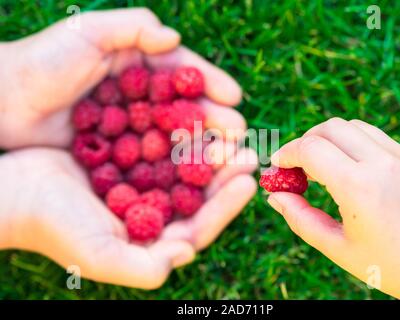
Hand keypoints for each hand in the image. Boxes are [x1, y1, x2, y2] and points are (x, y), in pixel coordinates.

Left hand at [0, 8, 242, 147]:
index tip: (233, 97)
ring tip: (223, 156)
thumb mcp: (87, 33)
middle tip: (237, 134)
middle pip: (184, 108)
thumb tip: (173, 39)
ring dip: (199, 146)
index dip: (209, 83)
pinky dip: (171, 166)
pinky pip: (151, 159)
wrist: (1, 103)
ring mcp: (130, 127)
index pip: (182, 73)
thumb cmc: (41, 62)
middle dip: (213, 120)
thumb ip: (132, 28)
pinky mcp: (117, 154)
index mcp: (138, 64)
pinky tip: (190, 176)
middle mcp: (140, 97)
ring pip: (172, 135)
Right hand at [0, 148, 255, 288]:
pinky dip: (180, 131)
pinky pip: (163, 143)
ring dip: (208, 150)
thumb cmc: (53, 224)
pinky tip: (195, 116)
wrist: (15, 191)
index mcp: (152, 238)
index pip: (199, 226)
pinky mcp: (132, 157)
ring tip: (231, 130)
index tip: (246, 182)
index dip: (225, 207)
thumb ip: (141, 267)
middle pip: (199, 195)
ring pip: (186, 167)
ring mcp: (144, 183)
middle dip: (225, 175)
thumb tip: (185, 256)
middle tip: (249, 153)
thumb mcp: (97, 254)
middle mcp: (153, 212)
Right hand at [268, 118, 399, 298]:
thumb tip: (275, 197)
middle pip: (330, 128)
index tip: (278, 167)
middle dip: (305, 142)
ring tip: (322, 167)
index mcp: (359, 187)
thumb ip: (299, 218)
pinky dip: (353, 144)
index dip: (286, 154)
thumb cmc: (392, 268)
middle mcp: (383, 163)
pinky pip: (375, 137)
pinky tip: (349, 169)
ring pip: (353, 126)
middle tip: (297, 167)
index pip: (310, 149)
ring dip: (330, 139)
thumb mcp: (337, 248)